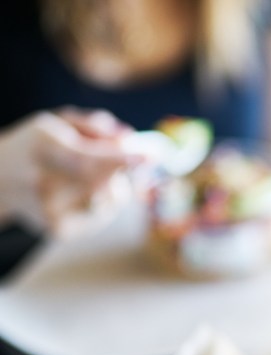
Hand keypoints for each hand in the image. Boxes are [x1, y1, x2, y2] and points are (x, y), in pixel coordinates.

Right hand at [0, 107, 142, 237]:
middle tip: (131, 164)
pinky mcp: (57, 230)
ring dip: (116, 188)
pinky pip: (102, 217)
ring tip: (96, 177)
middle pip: (102, 184)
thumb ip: (95, 126)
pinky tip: (87, 194)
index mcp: (43, 147)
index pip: (86, 160)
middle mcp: (42, 181)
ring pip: (108, 203)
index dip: (120, 161)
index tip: (148, 157)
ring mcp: (49, 210)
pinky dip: (106, 204)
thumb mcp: (58, 122)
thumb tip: (129, 139)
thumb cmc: (36, 145)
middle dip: (125, 173)